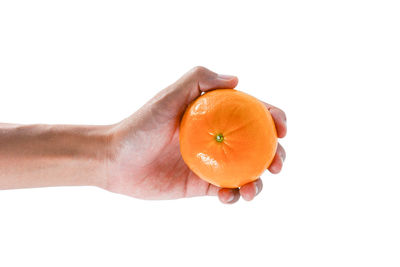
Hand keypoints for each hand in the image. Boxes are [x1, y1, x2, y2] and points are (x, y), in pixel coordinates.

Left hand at [104, 67, 286, 202]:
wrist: (117, 161)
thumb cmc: (140, 125)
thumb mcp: (169, 96)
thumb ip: (199, 79)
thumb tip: (237, 78)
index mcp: (216, 115)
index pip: (253, 114)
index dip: (275, 119)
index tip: (282, 130)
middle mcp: (218, 139)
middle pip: (258, 146)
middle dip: (276, 156)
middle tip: (276, 165)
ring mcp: (212, 163)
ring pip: (247, 172)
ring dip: (259, 182)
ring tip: (252, 189)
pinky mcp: (202, 185)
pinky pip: (227, 191)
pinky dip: (235, 196)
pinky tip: (228, 196)